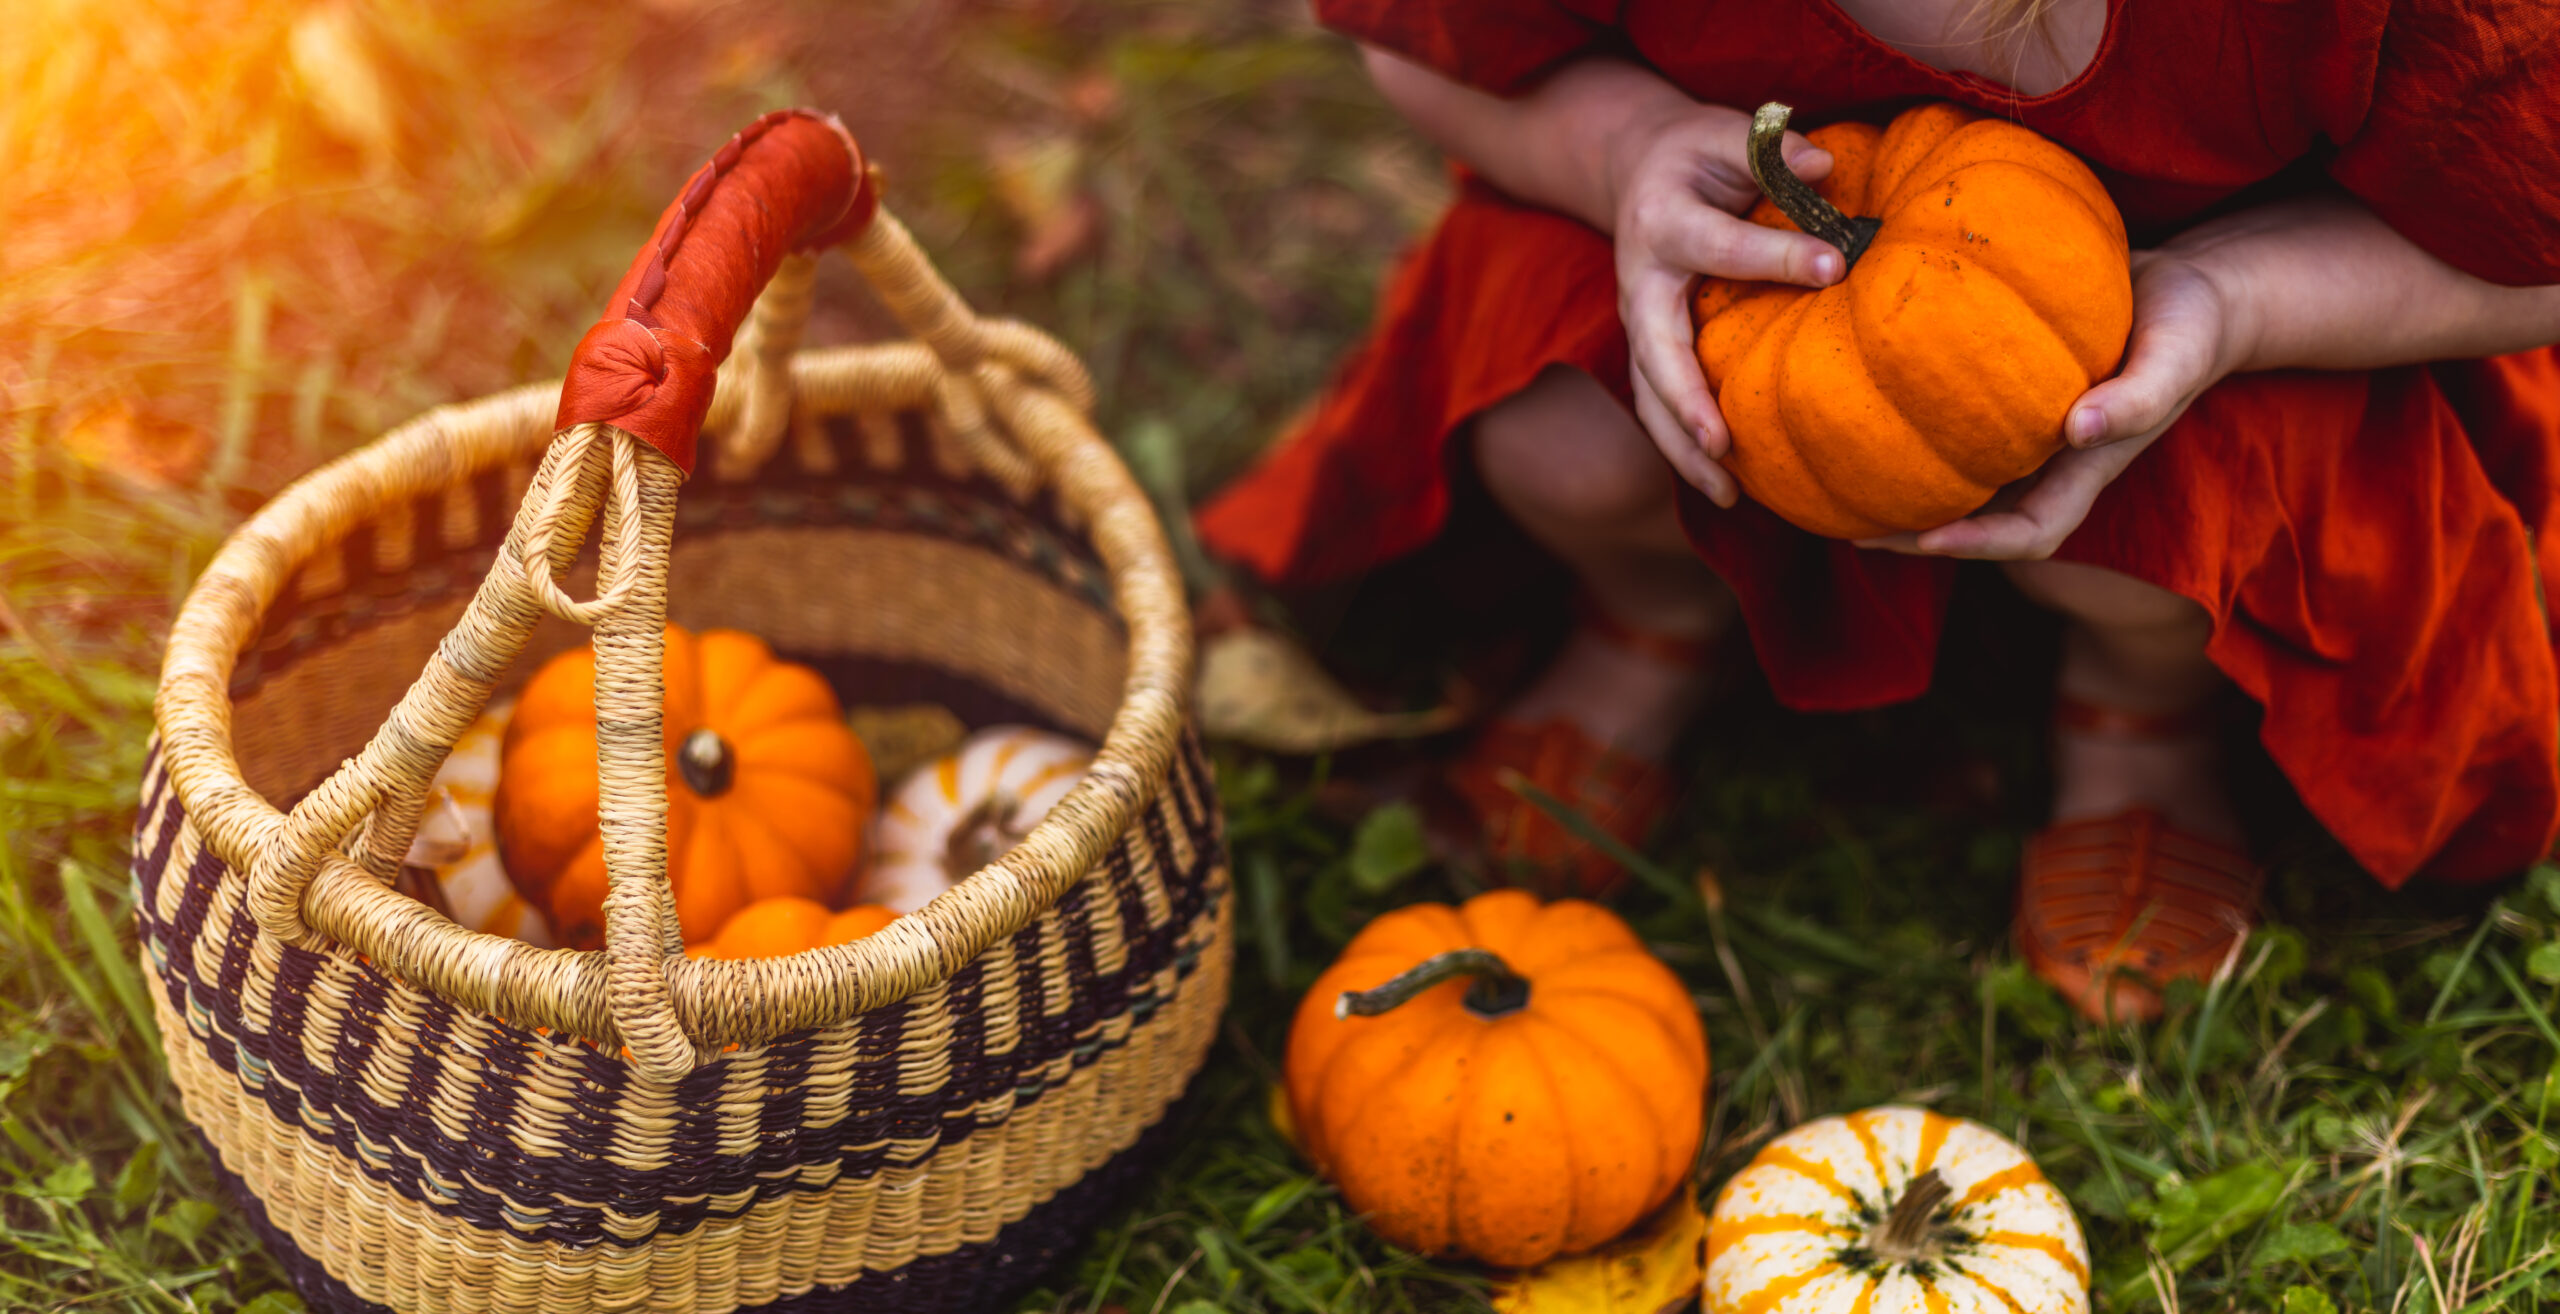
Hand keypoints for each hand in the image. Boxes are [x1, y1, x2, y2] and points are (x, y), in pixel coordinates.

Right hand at [1609, 106, 1844, 506]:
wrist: (1636, 167)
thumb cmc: (1697, 154)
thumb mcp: (1727, 133)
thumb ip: (1771, 148)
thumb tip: (1824, 168)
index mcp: (1663, 222)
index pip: (1722, 247)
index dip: (1779, 256)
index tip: (1836, 266)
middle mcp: (1639, 282)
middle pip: (1655, 353)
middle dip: (1686, 401)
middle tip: (1722, 444)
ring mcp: (1638, 324)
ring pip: (1648, 397)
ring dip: (1680, 449)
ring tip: (1727, 495)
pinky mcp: (1647, 350)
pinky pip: (1659, 406)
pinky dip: (1685, 448)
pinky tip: (1729, 485)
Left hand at [1858, 251, 2248, 559]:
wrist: (2186, 289)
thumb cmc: (2188, 328)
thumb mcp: (2174, 358)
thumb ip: (2138, 398)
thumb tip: (2081, 430)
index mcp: (2084, 470)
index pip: (2030, 532)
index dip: (1980, 544)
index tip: (1928, 539)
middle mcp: (2047, 463)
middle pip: (1976, 520)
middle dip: (1916, 534)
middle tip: (1852, 530)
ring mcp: (2024, 435)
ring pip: (1956, 479)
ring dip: (1903, 489)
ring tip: (1839, 485)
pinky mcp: (2006, 397)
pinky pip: (1952, 425)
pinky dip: (1911, 428)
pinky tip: (1863, 409)